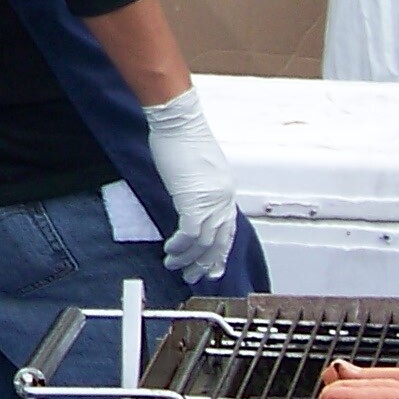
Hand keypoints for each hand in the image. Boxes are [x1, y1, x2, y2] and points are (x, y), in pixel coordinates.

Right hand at [140, 88, 238, 282]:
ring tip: (177, 268)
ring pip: (205, 241)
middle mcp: (224, 198)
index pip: (228, 228)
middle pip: (220, 239)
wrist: (178, 122)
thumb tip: (188, 201)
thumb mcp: (193, 166)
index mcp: (225, 190)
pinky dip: (180, 246)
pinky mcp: (193, 200)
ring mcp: (211, 200)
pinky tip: (171, 252)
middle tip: (196, 276)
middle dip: (207, 262)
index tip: (212, 264)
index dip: (220, 250)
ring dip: (190, 258)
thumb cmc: (181, 136)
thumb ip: (196, 187)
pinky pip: (190, 233)